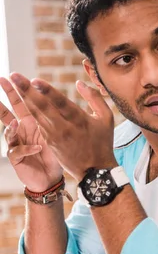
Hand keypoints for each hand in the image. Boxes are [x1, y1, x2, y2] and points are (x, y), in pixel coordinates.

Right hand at [0, 77, 62, 191]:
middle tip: (1, 81)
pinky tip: (37, 148)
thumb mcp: (55, 133)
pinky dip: (27, 149)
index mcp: (32, 122)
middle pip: (9, 112)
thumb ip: (52, 118)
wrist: (51, 178)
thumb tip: (57, 99)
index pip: (23, 103)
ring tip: (16, 122)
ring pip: (7, 132)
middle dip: (5, 99)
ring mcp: (16, 143)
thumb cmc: (54, 154)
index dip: (18, 90)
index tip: (13, 75)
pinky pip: (17, 151)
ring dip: (11, 127)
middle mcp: (21, 131)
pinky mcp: (17, 158)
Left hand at [8, 72, 116, 180]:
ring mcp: (54, 136)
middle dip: (26, 90)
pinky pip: (39, 124)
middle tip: (14, 75)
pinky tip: (23, 99)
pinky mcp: (49, 142)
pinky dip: (31, 111)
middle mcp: (64, 128)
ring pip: (36, 114)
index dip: (46, 91)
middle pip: (42, 106)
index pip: (60, 102)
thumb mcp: (107, 118)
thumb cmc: (103, 142)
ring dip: (24, 99)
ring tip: (14, 84)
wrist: (95, 171)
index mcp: (79, 120)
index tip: (34, 80)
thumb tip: (79, 83)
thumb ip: (95, 98)